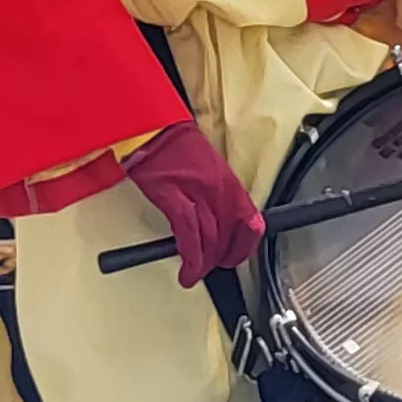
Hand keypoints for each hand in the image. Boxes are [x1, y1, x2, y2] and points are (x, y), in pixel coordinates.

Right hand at [121, 119, 260, 287]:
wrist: (150, 126)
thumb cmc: (175, 145)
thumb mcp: (207, 168)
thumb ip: (216, 194)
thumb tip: (218, 219)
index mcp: (228, 182)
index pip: (251, 222)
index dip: (246, 245)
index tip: (237, 255)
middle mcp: (218, 189)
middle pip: (229, 235)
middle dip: (222, 258)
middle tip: (212, 267)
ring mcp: (196, 193)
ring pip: (211, 239)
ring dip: (204, 264)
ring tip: (195, 274)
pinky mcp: (173, 197)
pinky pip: (188, 235)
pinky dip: (190, 257)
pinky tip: (187, 269)